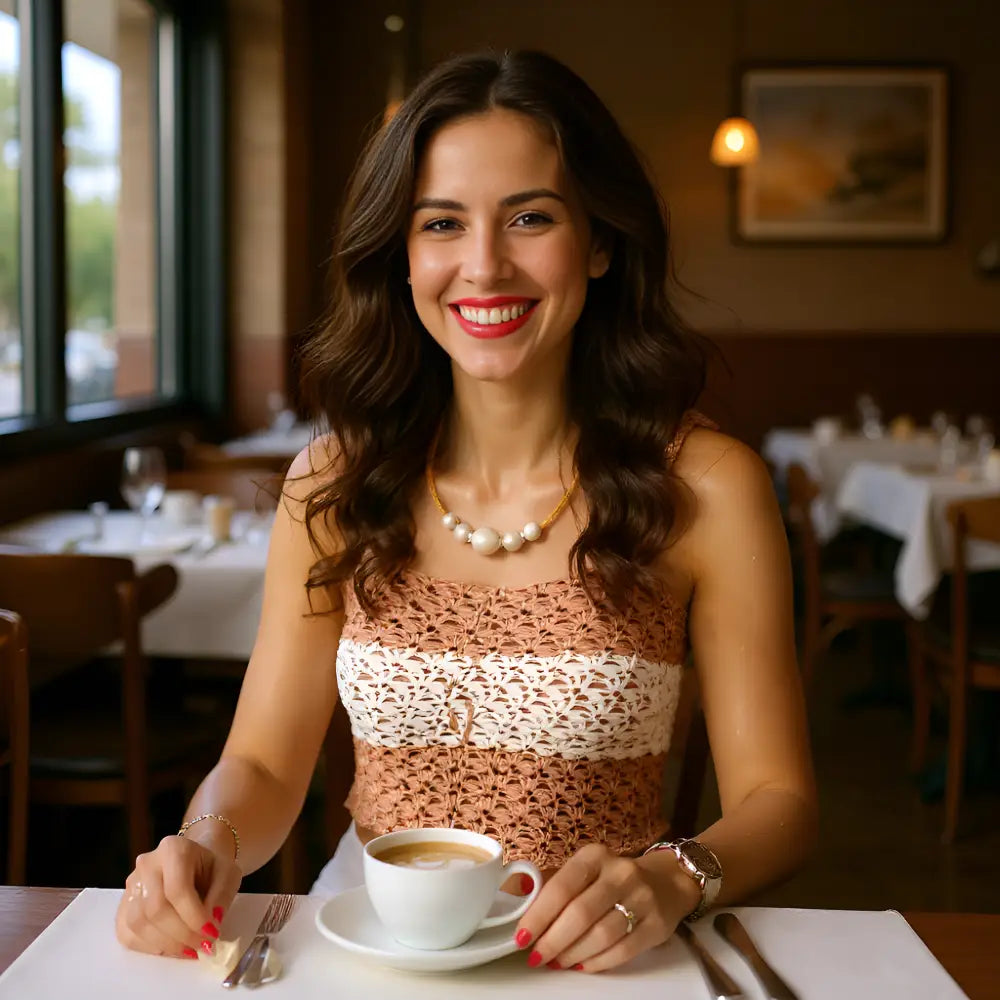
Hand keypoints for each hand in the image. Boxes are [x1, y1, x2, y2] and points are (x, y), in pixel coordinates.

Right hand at [115, 835, 241, 958]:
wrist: (194, 860)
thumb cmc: (211, 867)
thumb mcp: (228, 873)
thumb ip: (222, 896)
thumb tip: (211, 923)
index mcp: (173, 849)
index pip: (177, 889)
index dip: (194, 917)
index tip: (211, 934)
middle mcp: (147, 864)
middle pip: (155, 909)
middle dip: (181, 935)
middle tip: (202, 946)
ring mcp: (131, 884)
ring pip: (138, 923)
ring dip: (166, 944)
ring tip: (189, 949)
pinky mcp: (123, 904)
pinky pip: (127, 933)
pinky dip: (148, 947)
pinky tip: (170, 948)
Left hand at [513, 843, 697, 972]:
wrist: (666, 882)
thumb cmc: (612, 879)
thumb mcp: (585, 870)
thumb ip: (554, 884)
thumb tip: (517, 900)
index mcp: (595, 856)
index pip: (562, 886)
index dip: (539, 915)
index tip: (522, 937)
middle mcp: (620, 873)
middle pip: (580, 913)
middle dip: (553, 940)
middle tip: (536, 957)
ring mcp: (642, 898)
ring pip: (601, 934)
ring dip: (573, 953)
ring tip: (557, 962)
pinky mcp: (657, 925)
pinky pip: (622, 950)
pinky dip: (597, 962)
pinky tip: (582, 965)